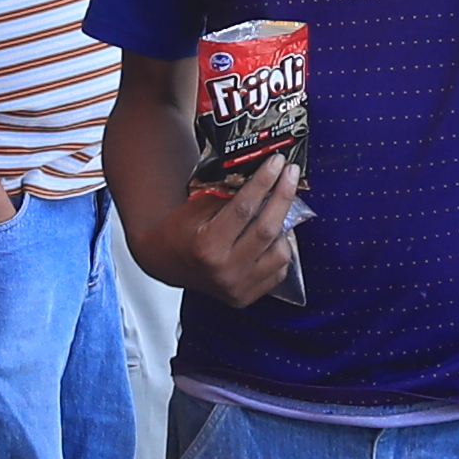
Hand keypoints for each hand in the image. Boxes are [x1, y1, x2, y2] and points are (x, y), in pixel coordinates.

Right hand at [182, 152, 304, 305]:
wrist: (167, 263)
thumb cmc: (179, 231)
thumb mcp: (195, 206)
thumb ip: (227, 194)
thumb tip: (260, 174)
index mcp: (207, 247)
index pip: (244, 209)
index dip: (264, 182)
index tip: (276, 163)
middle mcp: (224, 271)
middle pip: (267, 229)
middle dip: (284, 196)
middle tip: (291, 174)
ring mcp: (238, 287)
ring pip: (280, 252)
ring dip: (284, 226)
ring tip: (278, 209)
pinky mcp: (247, 296)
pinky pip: (279, 270)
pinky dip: (281, 248)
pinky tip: (274, 235)